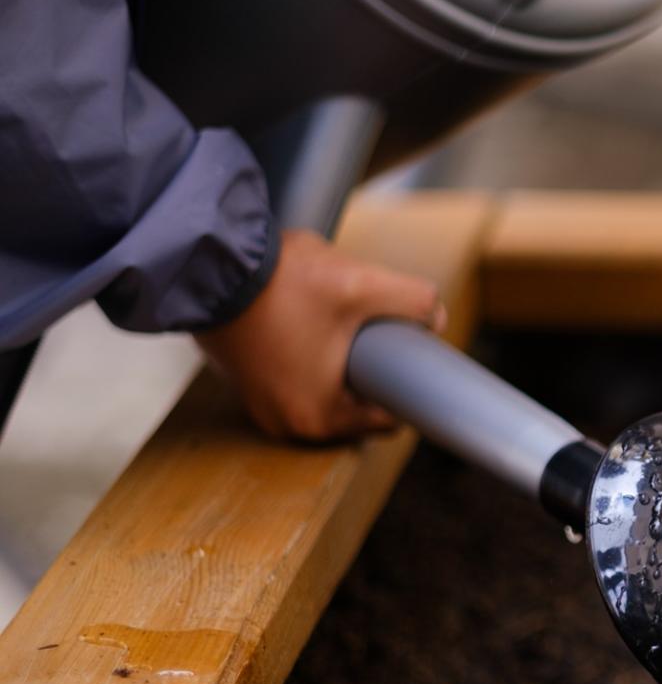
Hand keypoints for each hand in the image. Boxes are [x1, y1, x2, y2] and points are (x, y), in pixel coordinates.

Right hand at [195, 229, 445, 441]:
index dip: (404, 389)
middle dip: (371, 375)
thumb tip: (436, 316)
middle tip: (378, 336)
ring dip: (339, 366)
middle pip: (354, 408)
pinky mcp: (243, 380)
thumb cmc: (280, 281)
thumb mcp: (362, 284)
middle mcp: (284, 423)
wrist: (204, 260)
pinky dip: (308, 359)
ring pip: (324, 392)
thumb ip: (413, 299)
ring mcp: (259, 404)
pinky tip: (315, 327)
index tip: (410, 359)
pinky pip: (293, 378)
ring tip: (345, 327)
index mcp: (317, 419)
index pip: (384, 420)